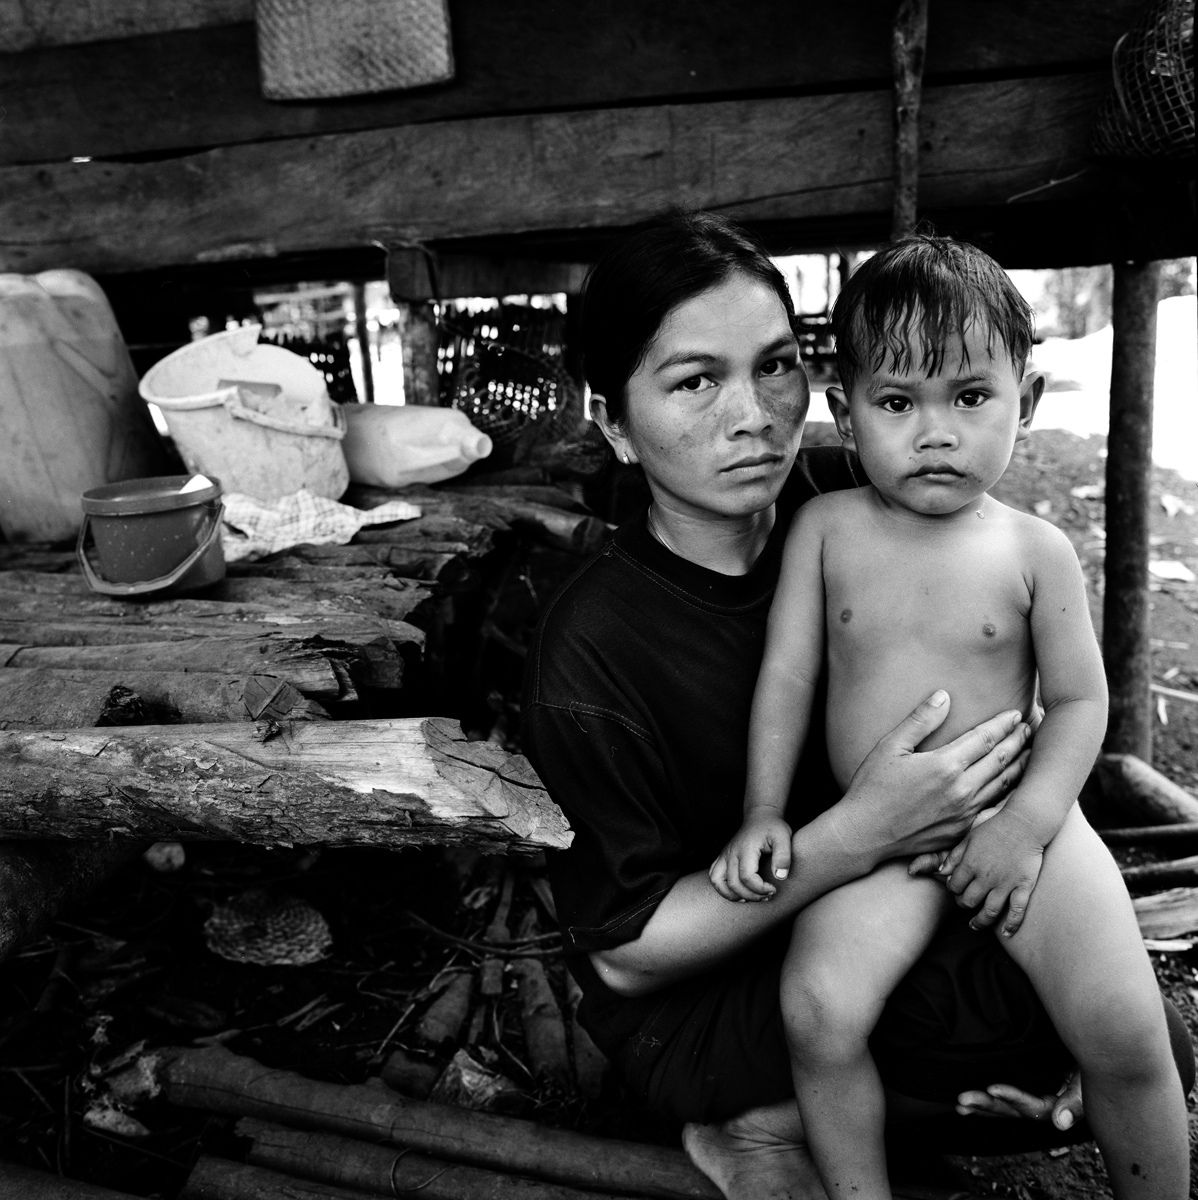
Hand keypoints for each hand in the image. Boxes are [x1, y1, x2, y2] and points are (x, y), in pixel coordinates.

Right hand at [709, 811, 792, 901]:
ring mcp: (724, 855)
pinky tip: (739, 893)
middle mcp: (731, 852)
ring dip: (733, 895)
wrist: (760, 816)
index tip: (774, 889)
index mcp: (746, 848)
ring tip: (750, 898)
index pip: (747, 877)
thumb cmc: (773, 827)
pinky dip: (723, 889)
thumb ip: (783, 856)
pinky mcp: (723, 857)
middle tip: (767, 895)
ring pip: (718, 882)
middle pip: (734, 883)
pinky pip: (714, 877)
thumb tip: (780, 877)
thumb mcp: (784, 838)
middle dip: (752, 895)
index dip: (760, 888)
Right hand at [835, 691, 1030, 865]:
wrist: (864, 834)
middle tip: (1031, 727)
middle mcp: (961, 790)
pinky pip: (993, 808)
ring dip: (1020, 766)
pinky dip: (1007, 793)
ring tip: (1030, 752)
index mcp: (945, 765)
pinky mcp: (961, 831)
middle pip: (1001, 761)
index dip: (1002, 724)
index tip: (1015, 713)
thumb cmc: (872, 788)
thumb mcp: (890, 746)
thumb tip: (944, 695)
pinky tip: (1011, 786)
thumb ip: (920, 720)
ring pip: (1003, 786)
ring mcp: (964, 814)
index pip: (984, 739)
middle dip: (1018, 741)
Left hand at [939, 807, 1044, 935]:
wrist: (1024, 823)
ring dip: (980, 921)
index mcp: (970, 864)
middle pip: (969, 901)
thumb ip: (955, 856)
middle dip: (964, 904)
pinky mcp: (1023, 886)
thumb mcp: (969, 838)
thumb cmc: (995, 828)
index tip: (956, 888)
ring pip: (989, 911)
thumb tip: (941, 872)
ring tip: (975, 925)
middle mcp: (986, 877)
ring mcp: (1005, 884)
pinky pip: (1017, 911)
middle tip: (965, 904)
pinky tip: (1006, 934)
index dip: (953, 889)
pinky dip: (1011, 925)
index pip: (954, 886)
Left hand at [957, 1070, 1082, 1130]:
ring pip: (1005, 1107)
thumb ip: (1074, 1101)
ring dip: (983, 1106)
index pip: (1032, 1107)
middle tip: (962, 1099)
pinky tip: (968, 1105)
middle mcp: (1043, 1106)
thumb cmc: (1093, 1064)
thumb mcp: (1087, 1081)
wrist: (1095, 1052)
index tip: (992, 1089)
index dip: (1012, 1097)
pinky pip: (1006, 1099)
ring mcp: (1034, 1099)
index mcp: (1057, 1106)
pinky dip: (989, 1101)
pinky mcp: (1028, 1088)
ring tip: (960, 1104)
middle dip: (987, 1105)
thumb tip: (1058, 1124)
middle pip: (1012, 1110)